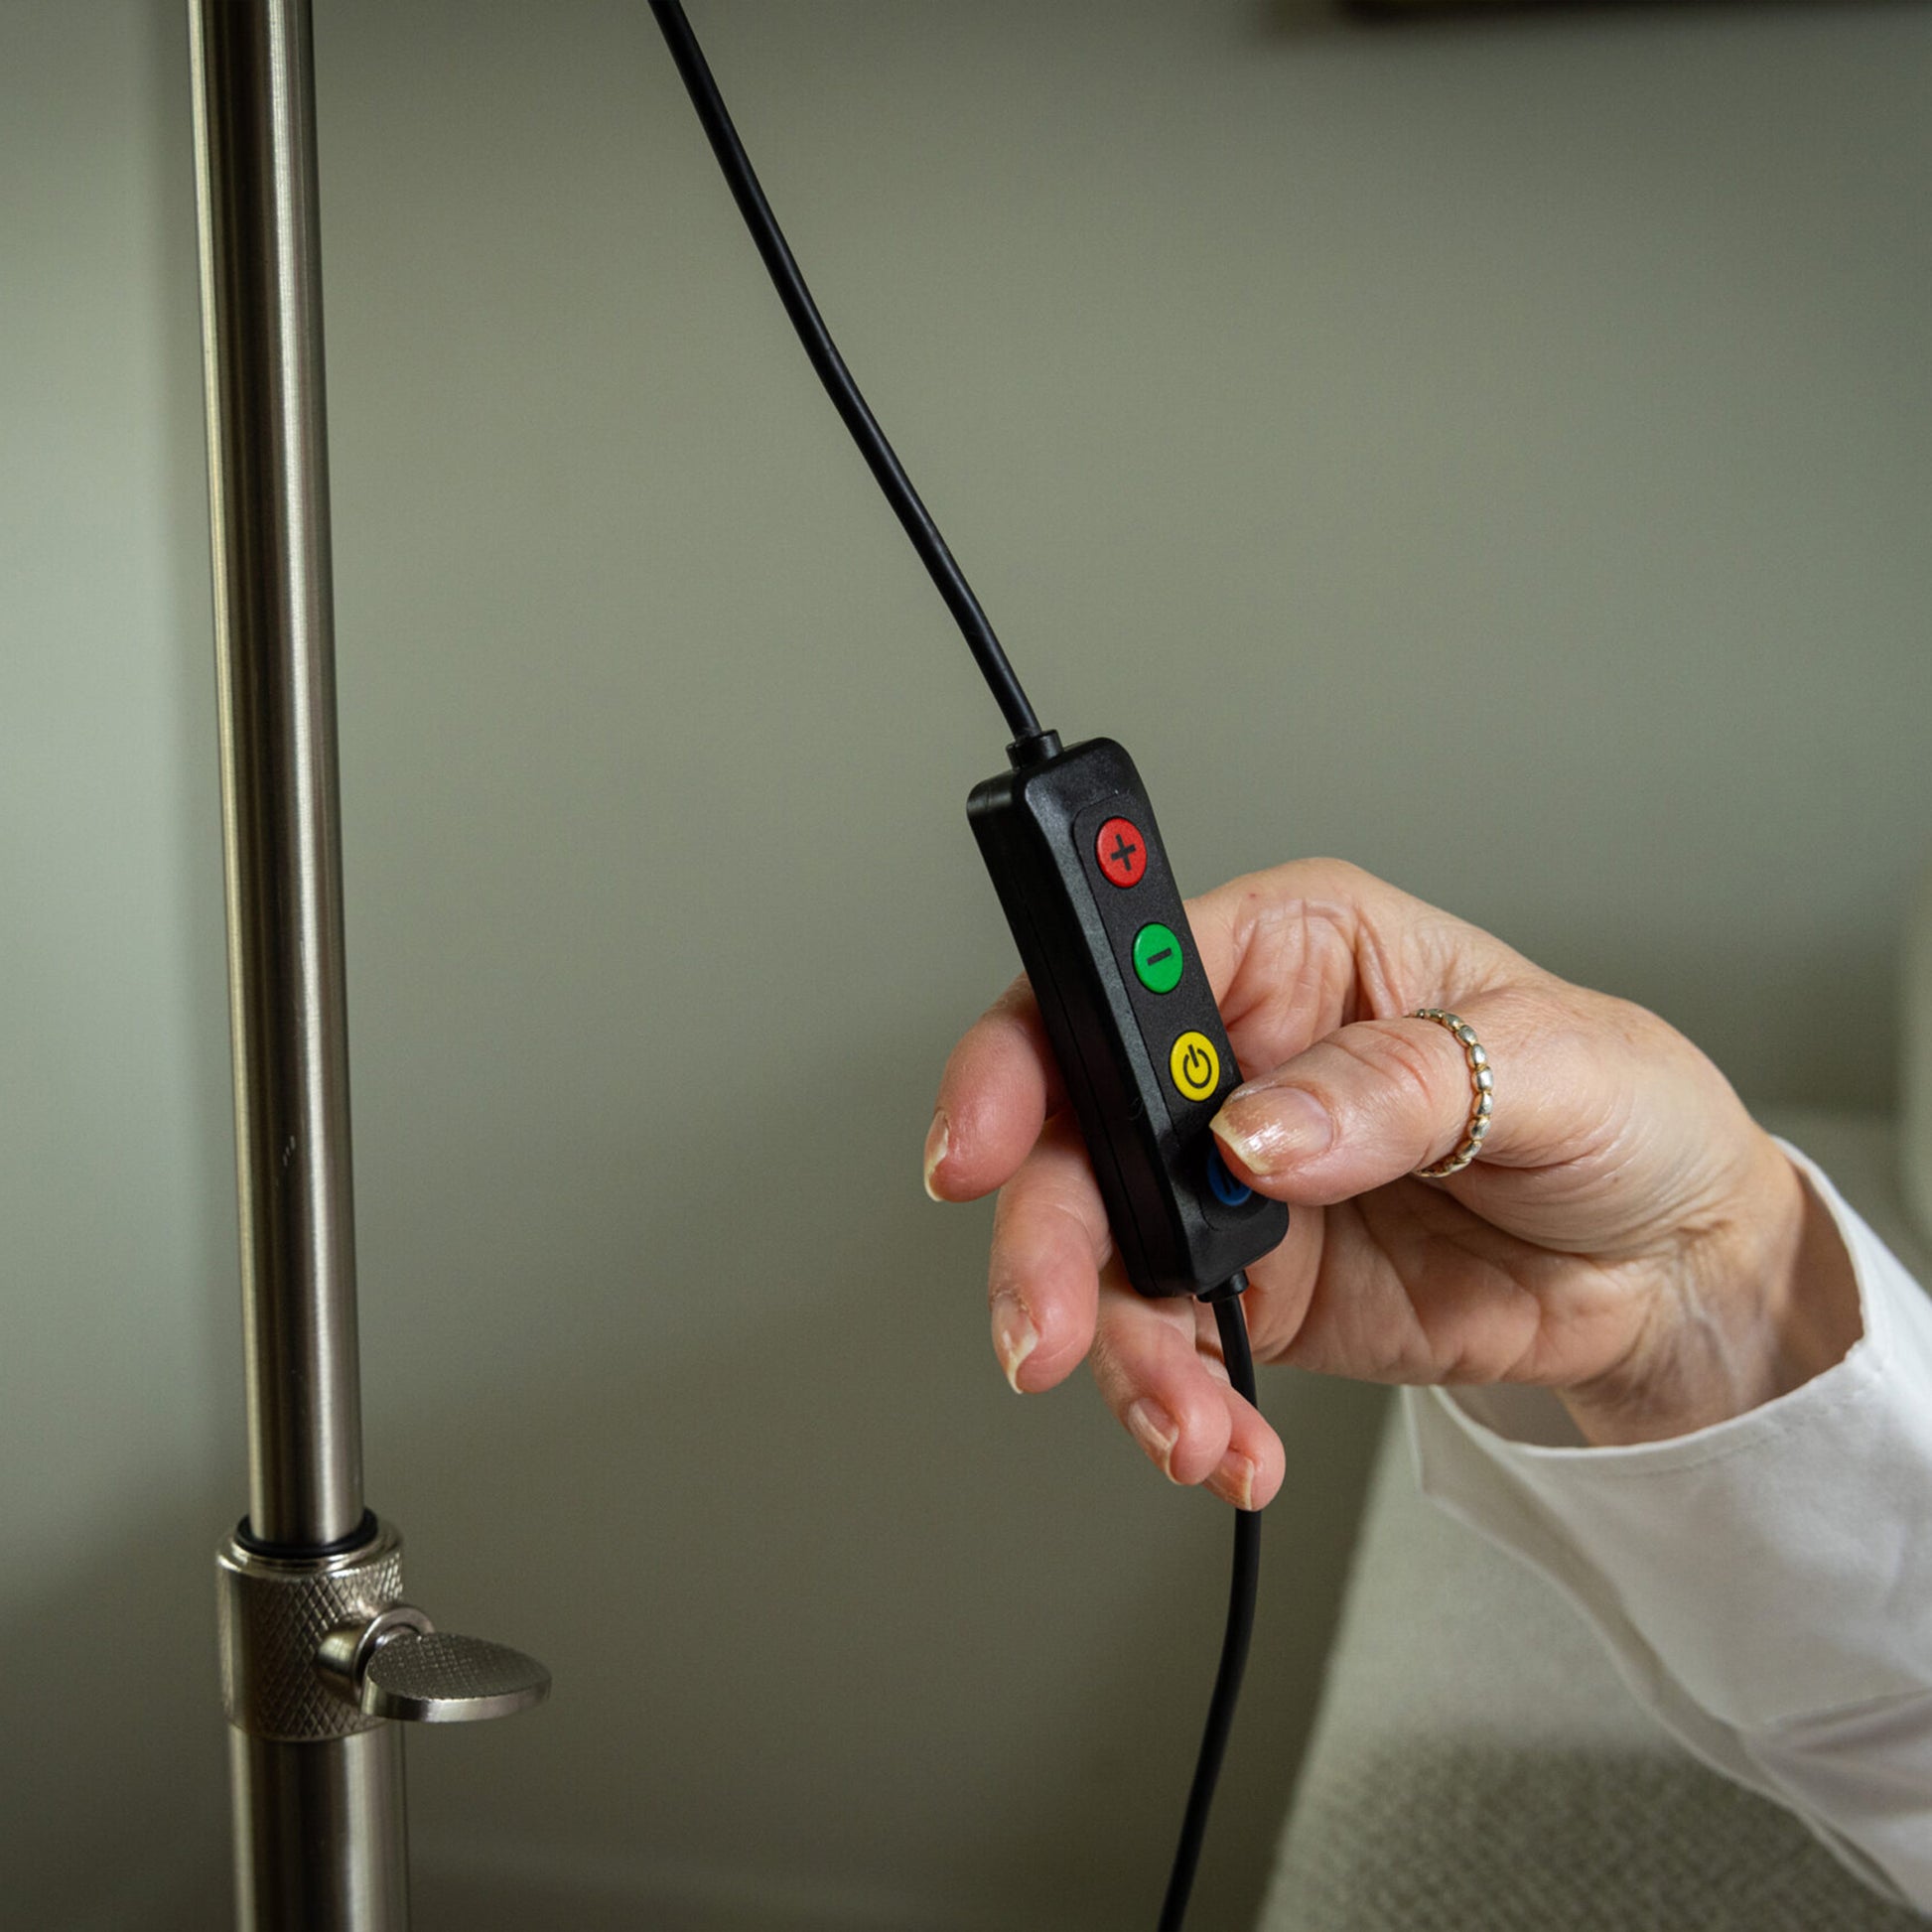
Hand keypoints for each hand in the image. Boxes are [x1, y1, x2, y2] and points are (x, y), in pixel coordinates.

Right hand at [925, 860, 1859, 1508]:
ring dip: (1113, 1353)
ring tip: (1186, 1424)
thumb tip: (1255, 1130)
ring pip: (1101, 1257)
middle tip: (1047, 1325)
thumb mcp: (1547, 1061)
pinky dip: (1183, 1408)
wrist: (1672, 1267)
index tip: (989, 1134)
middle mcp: (1232, 1064)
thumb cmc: (1622, 1109)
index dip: (1028, 1047)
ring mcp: (1228, 1185)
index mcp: (1289, 953)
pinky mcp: (1250, 1290)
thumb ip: (1394, 1085)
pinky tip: (1228, 1446)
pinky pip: (1172, 1348)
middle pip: (1074, 1130)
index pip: (1117, 976)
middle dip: (1043, 1236)